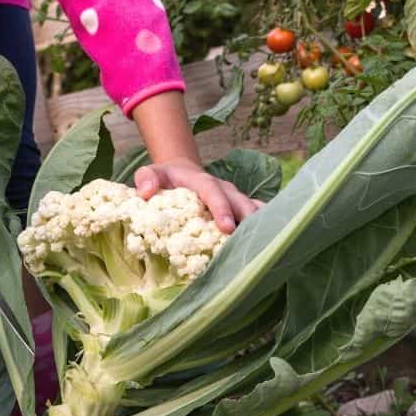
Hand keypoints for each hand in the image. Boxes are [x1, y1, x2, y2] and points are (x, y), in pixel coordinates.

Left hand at [134, 158, 264, 233]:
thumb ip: (146, 177)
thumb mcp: (152, 173)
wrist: (181, 172)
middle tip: (248, 239)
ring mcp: (233, 197)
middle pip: (239, 200)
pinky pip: (256, 213)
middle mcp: (222, 188)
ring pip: (251, 208)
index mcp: (201, 181)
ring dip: (258, 224)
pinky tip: (270, 241)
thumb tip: (145, 191)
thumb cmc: (165, 178)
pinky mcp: (238, 206)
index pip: (212, 192)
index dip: (221, 208)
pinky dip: (264, 224)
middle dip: (245, 219)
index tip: (226, 226)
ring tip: (265, 243)